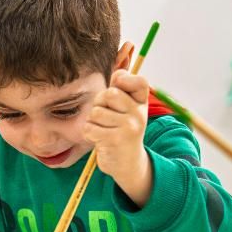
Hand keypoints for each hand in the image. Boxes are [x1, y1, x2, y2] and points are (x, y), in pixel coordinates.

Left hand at [83, 69, 151, 206]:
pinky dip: (89, 133)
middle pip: (109, 94)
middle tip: (105, 117)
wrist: (128, 163)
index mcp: (142, 104)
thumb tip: (120, 68)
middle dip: (100, 103)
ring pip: (96, 112)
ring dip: (93, 121)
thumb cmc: (122, 130)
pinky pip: (90, 127)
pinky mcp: (115, 140)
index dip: (124, 79)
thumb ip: (121, 88)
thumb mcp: (127, 108)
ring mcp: (129, 127)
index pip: (140, 81)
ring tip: (103, 129)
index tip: (118, 88)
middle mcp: (139, 114)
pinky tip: (99, 139)